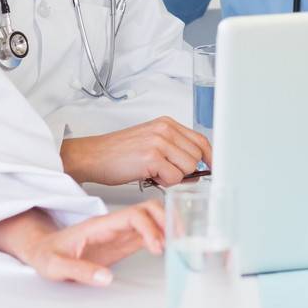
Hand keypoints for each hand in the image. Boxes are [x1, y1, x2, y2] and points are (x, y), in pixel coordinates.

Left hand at [23, 201, 165, 285]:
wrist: (42, 249)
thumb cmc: (48, 253)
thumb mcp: (56, 265)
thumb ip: (80, 271)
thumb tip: (106, 278)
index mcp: (100, 225)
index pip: (133, 215)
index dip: (150, 227)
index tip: (157, 246)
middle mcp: (114, 224)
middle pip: (149, 208)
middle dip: (167, 220)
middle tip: (177, 241)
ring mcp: (120, 232)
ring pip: (153, 217)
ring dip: (168, 225)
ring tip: (179, 243)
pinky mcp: (123, 241)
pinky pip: (149, 232)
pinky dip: (164, 236)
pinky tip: (169, 247)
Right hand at [60, 116, 210, 185]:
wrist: (93, 156)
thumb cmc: (119, 153)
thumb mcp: (151, 141)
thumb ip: (174, 149)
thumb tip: (198, 168)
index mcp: (167, 124)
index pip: (201, 140)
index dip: (210, 156)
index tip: (214, 168)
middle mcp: (165, 129)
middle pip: (198, 155)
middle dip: (187, 170)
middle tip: (166, 173)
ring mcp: (159, 142)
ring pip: (188, 168)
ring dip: (175, 177)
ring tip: (155, 173)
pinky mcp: (152, 157)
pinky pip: (174, 178)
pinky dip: (164, 183)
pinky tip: (149, 176)